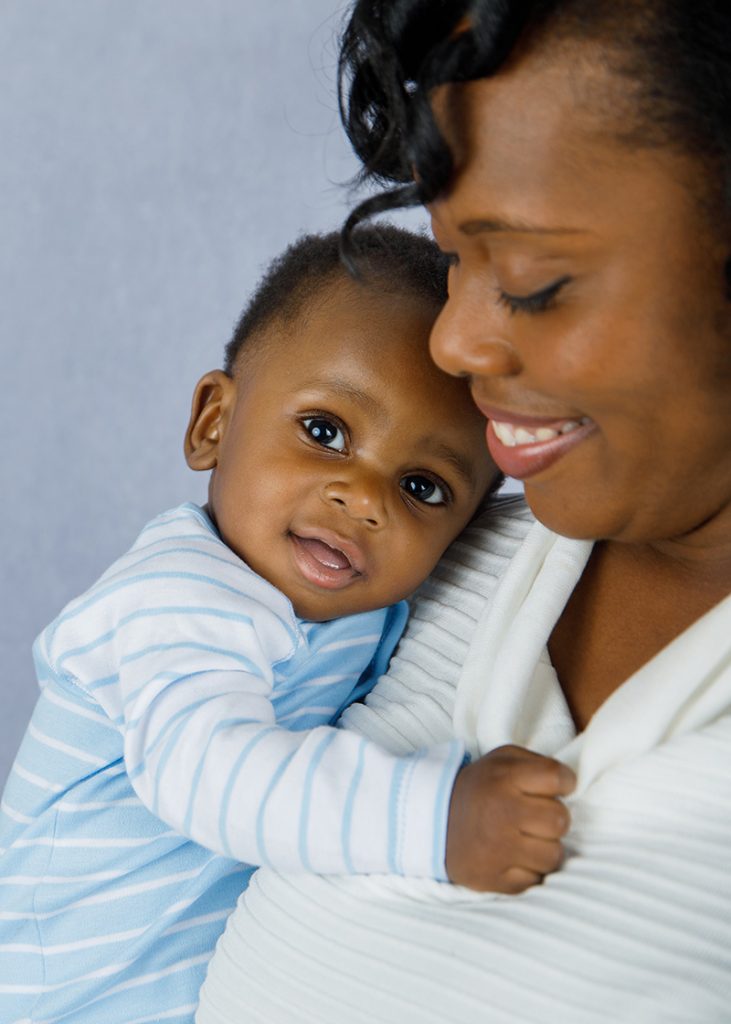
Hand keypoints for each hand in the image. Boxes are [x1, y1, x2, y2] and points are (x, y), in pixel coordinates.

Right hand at [445, 744, 575, 892]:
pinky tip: (514, 857)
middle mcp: (501, 814)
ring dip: (544, 847)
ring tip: (525, 838)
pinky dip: (529, 870)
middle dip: (553, 817)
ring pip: (554, 855)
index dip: (564, 782)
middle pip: (560, 819)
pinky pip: (536, 880)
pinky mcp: (494, 881)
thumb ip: (538, 764)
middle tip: (535, 816)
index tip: (556, 787)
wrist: (434, 822)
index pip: (558, 777)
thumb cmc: (481, 788)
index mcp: (503, 779)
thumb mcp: (501, 761)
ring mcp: (497, 851)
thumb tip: (572, 783)